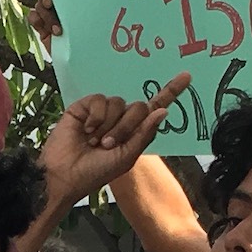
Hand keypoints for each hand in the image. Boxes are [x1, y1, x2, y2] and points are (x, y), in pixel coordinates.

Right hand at [37, 77, 189, 216]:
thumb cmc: (95, 172)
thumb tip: (163, 110)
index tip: (187, 76)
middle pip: (139, 107)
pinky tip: (86, 129)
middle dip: (127, 126)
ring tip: (94, 140)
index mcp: (133, 131)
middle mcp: (120, 118)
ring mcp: (102, 112)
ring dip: (109, 125)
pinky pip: (100, 99)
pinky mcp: (84, 106)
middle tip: (107, 145)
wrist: (64, 175)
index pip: (155, 107)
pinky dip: (96, 116)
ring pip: (119, 103)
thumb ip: (144, 134)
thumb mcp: (126, 157)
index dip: (170, 92)